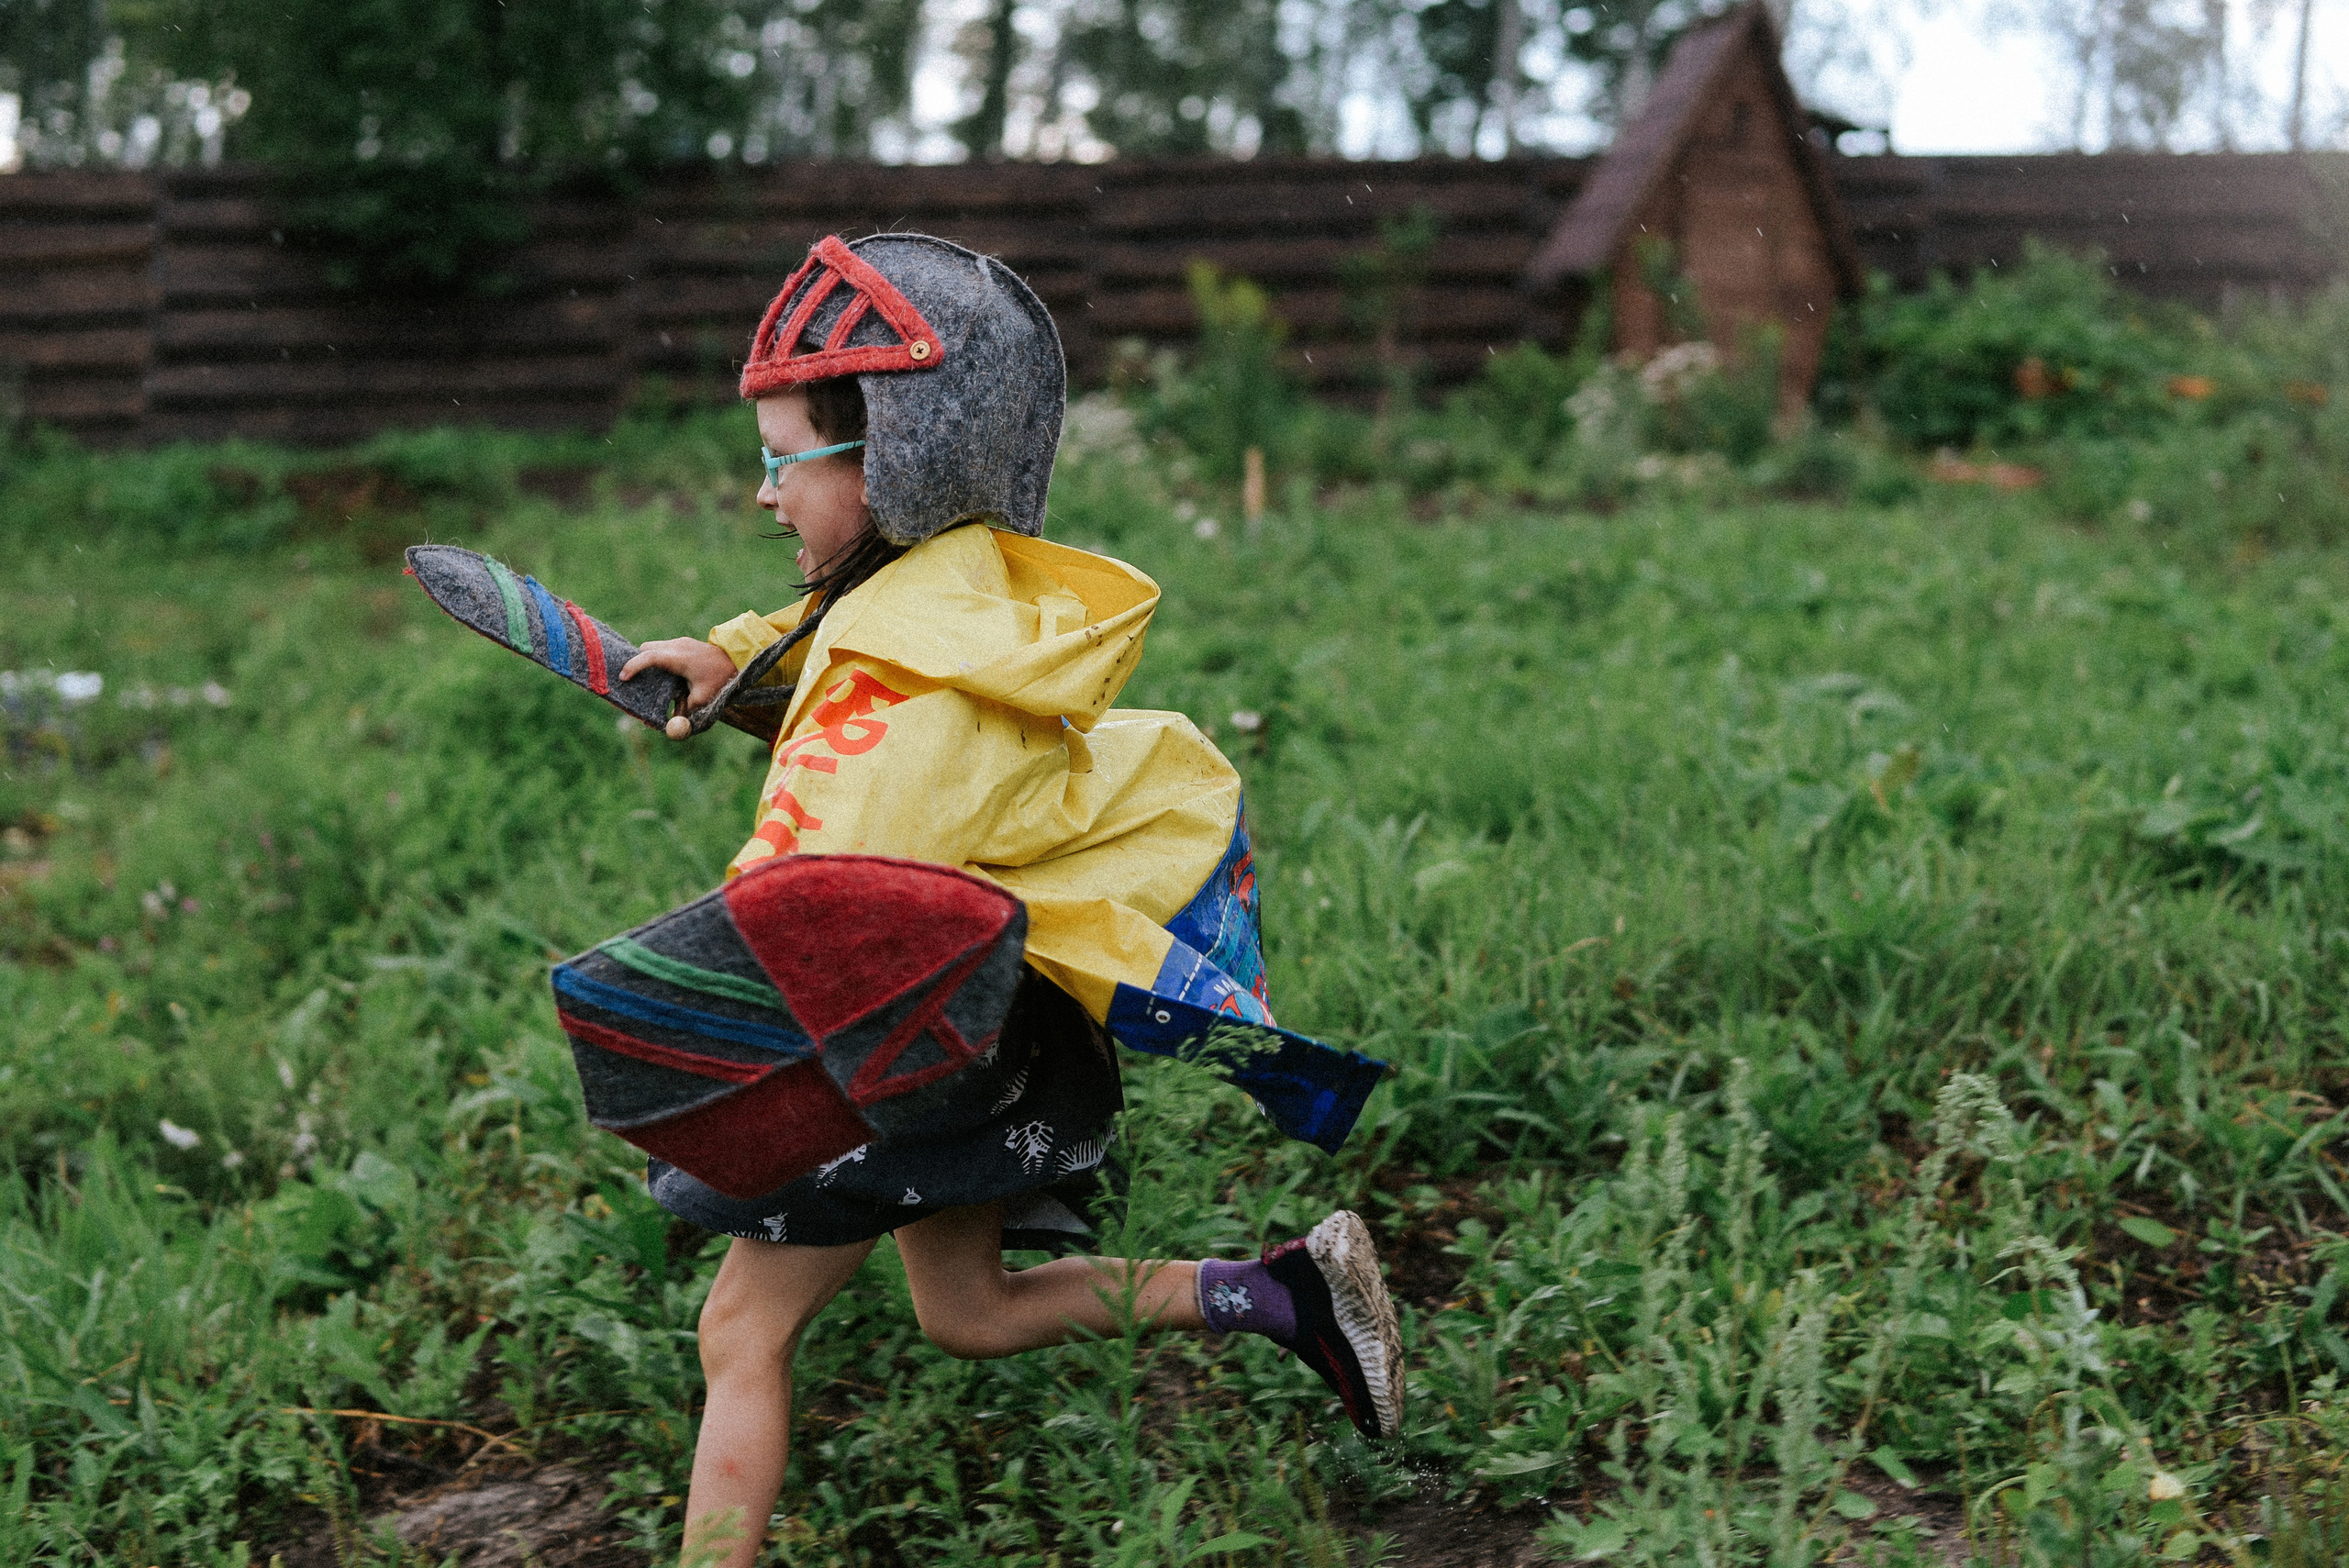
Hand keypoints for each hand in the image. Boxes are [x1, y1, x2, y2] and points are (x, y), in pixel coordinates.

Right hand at [620, 638, 739, 728]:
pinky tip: (665, 677)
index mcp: (679, 657)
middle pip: (647, 649)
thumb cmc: (721, 679)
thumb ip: (684, 712)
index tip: (623, 678)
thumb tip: (670, 727)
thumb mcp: (703, 699)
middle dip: (638, 663)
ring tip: (650, 681)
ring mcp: (681, 642)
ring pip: (655, 647)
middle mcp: (677, 645)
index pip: (649, 657)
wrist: (740, 660)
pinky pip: (665, 649)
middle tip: (634, 681)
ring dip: (649, 661)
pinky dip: (660, 660)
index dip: (633, 666)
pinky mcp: (686, 643)